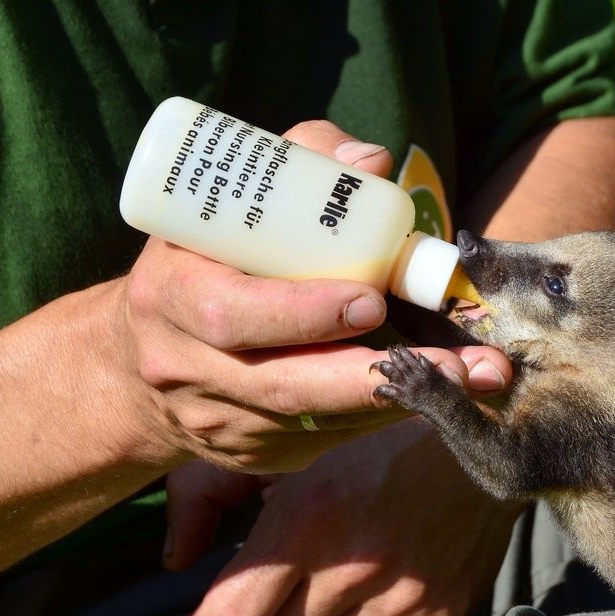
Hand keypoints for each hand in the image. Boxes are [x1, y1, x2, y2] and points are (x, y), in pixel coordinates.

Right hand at [115, 121, 511, 472]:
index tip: (372, 300)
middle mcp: (188, 367)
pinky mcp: (253, 455)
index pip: (230, 314)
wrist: (139, 359)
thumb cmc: (202, 261)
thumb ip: (299, 164)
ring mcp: (220, 421)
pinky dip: (380, 417)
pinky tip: (433, 396)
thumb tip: (373, 160)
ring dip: (400, 402)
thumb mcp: (225, 204)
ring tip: (475, 382)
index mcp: (173, 295)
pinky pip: (324, 441)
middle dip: (377, 378)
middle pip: (284, 386)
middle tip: (460, 365)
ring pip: (316, 422)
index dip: (302, 312)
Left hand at [165, 420, 522, 615]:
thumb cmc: (373, 429)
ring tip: (336, 579)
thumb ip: (212, 493)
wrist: (487, 431)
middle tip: (286, 581)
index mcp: (308, 517)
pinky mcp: (442, 614)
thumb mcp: (287, 442)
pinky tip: (380, 586)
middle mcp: (354, 566)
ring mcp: (403, 596)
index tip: (222, 608)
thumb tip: (176, 557)